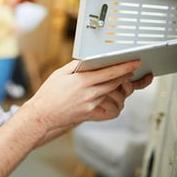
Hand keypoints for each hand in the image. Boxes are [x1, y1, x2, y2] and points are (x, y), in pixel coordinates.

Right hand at [25, 59, 151, 132]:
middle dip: (126, 75)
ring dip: (121, 89)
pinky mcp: (91, 115)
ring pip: (114, 95)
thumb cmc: (48, 95)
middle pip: (115, 83)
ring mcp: (91, 105)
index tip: (134, 62)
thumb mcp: (59, 73)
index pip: (109, 72)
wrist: (42, 115)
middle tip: (130, 70)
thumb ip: (75, 66)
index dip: (124, 66)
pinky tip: (112, 99)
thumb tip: (88, 61)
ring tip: (120, 83)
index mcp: (81, 81)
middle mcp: (89, 93)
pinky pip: (110, 110)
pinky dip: (115, 104)